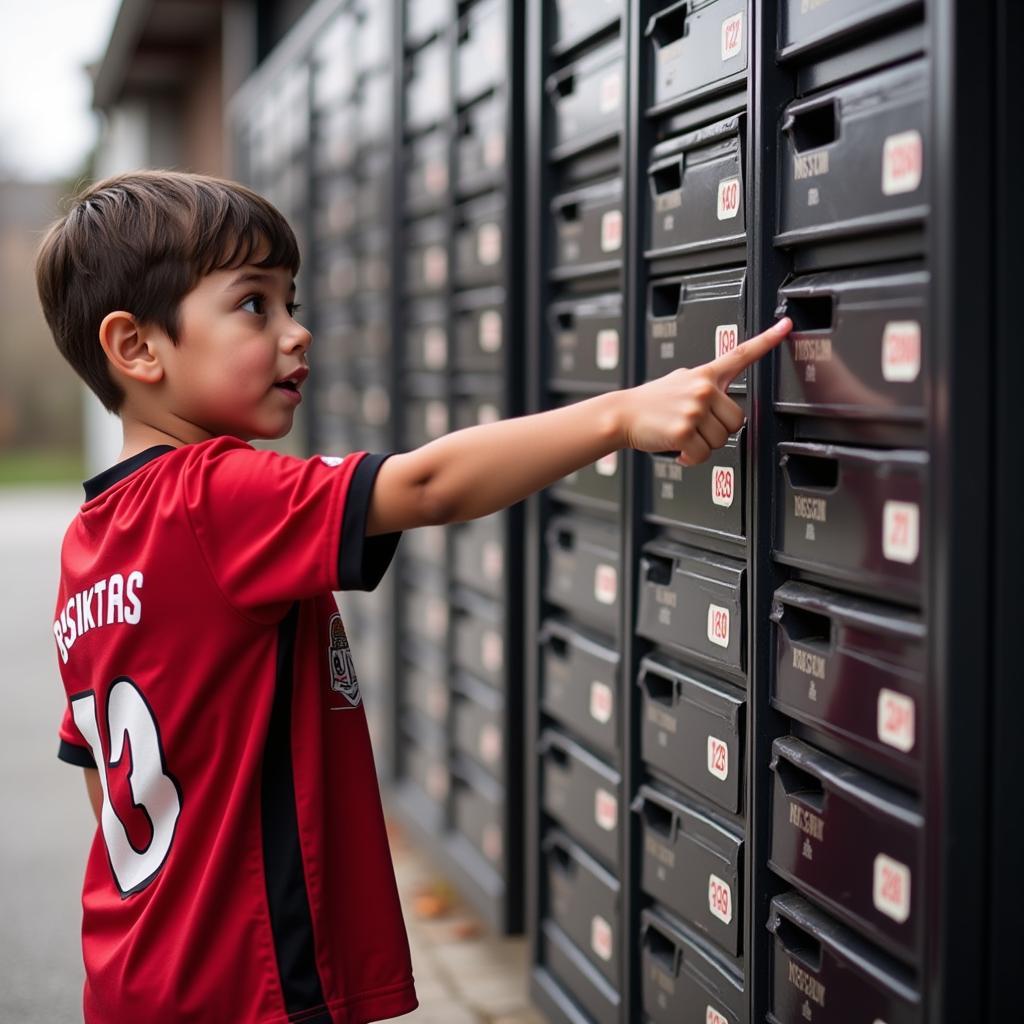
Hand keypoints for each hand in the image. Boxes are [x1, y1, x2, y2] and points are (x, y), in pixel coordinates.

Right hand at [622, 317, 791, 464]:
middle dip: (718, 432)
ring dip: (703, 446)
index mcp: (704, 375)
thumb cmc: (651, 402)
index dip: (767, 340)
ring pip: (720, 441)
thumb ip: (704, 385)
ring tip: (685, 436)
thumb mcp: (679, 381)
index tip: (786, 326)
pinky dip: (692, 458)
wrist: (622, 414)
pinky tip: (680, 450)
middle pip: (736, 421)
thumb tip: (718, 396)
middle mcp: (702, 389)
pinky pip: (703, 455)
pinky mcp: (683, 431)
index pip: (741, 353)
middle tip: (697, 429)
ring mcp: (693, 409)